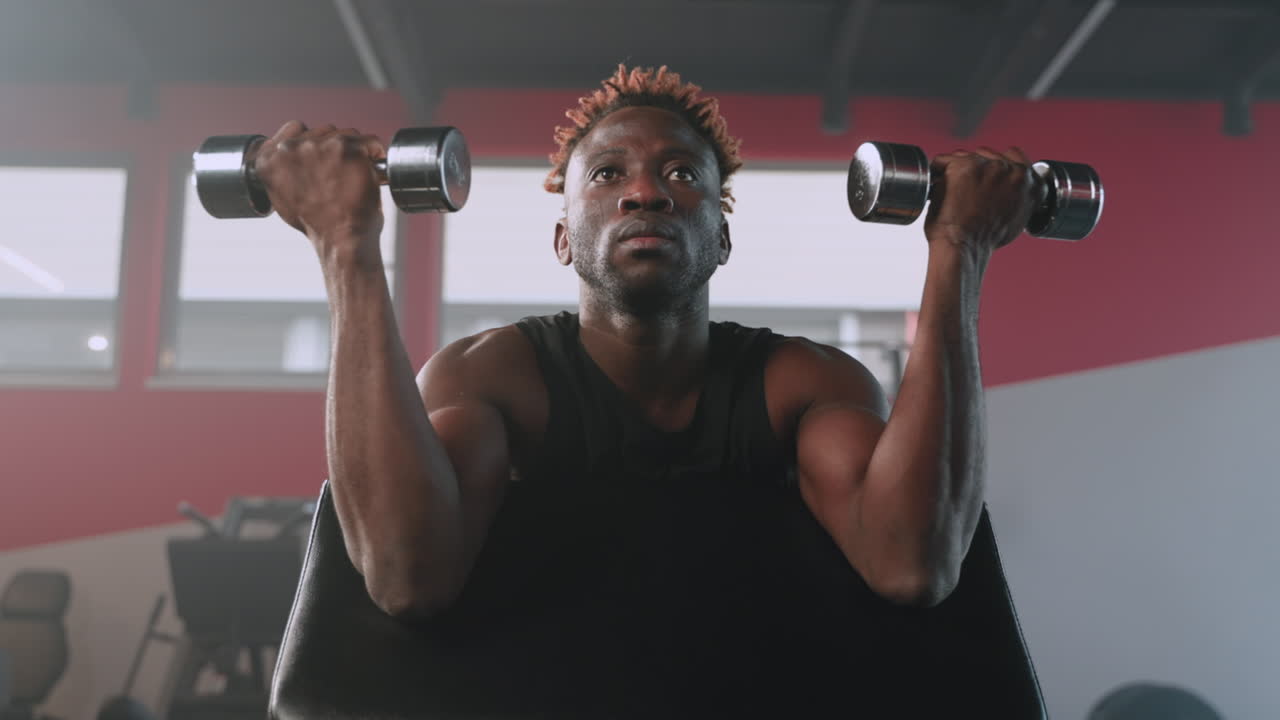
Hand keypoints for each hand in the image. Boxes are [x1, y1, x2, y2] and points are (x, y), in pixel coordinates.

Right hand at [252, 121, 387, 265]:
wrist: (341, 240)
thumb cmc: (317, 225)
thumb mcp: (282, 198)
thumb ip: (281, 171)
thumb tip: (288, 158)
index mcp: (270, 158)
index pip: (294, 129)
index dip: (312, 142)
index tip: (322, 157)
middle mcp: (291, 148)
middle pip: (322, 131)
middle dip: (333, 149)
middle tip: (340, 174)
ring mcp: (321, 146)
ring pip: (346, 134)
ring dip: (354, 151)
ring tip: (354, 178)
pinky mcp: (349, 149)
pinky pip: (370, 141)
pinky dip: (375, 154)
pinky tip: (372, 172)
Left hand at [923, 146, 1042, 252]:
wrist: (964, 247)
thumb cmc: (985, 239)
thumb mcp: (1016, 217)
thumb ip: (1018, 195)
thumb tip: (1011, 187)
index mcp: (1028, 180)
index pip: (1013, 155)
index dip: (995, 165)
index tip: (984, 177)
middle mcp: (1010, 169)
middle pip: (986, 154)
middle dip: (974, 168)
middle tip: (965, 191)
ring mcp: (987, 165)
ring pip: (964, 156)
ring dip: (956, 170)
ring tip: (951, 193)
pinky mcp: (963, 166)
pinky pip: (942, 161)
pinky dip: (936, 172)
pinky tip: (937, 189)